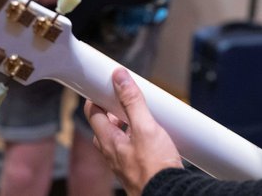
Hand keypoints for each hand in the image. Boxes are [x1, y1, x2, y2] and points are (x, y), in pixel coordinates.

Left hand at [84, 68, 182, 195]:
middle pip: (104, 126)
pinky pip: (130, 148)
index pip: (93, 113)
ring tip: (141, 114)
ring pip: (118, 138)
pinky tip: (151, 137)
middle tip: (124, 98)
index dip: (96, 96)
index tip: (105, 84)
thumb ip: (132, 102)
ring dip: (126, 124)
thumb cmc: (154, 168)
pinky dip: (136, 137)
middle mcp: (112, 154)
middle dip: (112, 110)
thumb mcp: (145, 127)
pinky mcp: (136, 169)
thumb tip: (119, 78)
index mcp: (109, 141)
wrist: (168, 193)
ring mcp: (123, 163)